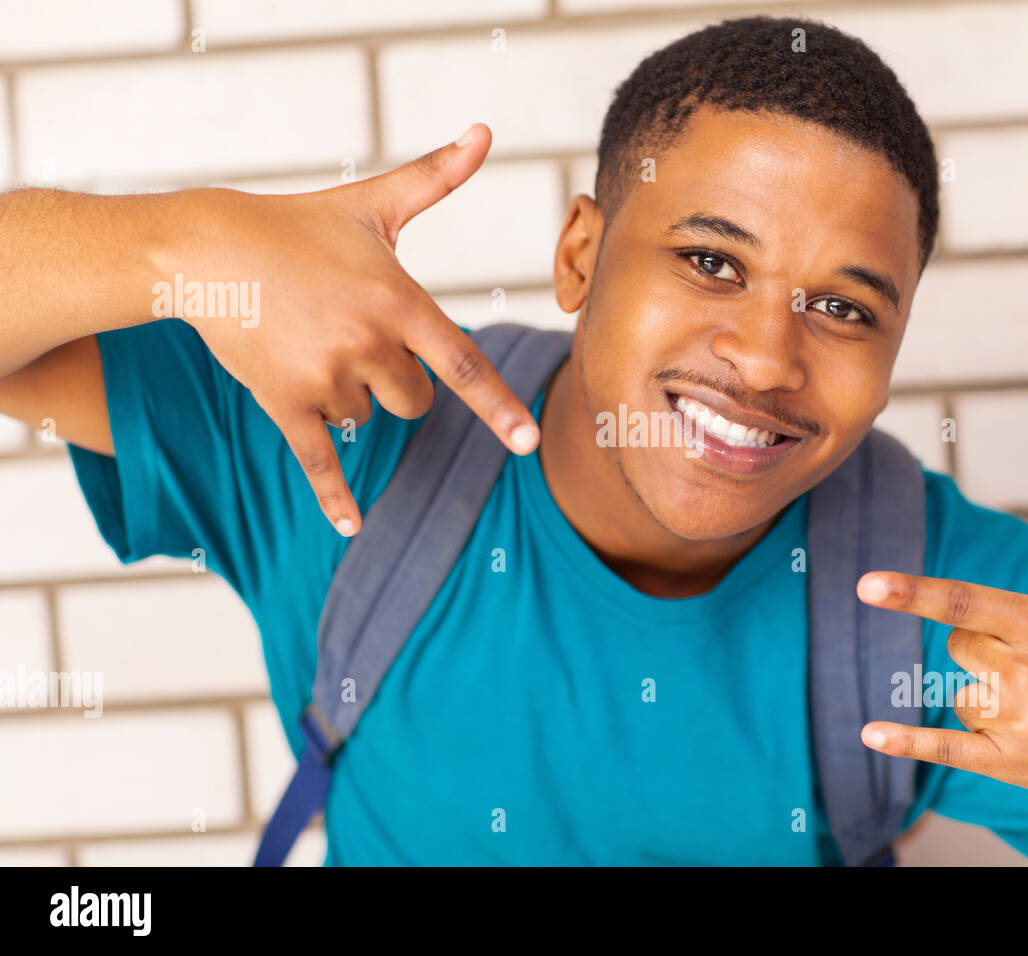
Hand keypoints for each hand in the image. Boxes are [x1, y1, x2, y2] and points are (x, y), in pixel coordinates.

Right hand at [154, 123, 538, 535]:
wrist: (204, 249)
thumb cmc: (299, 225)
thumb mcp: (372, 205)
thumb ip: (435, 178)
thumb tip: (484, 133)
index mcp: (397, 302)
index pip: (462, 363)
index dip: (498, 407)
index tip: (528, 443)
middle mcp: (366, 346)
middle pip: (415, 402)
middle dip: (399, 383)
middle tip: (356, 337)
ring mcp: (323, 379)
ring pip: (370, 418)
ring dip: (355, 397)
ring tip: (314, 345)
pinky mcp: (284, 403)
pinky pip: (319, 461)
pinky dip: (334, 495)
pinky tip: (350, 528)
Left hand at [855, 464, 1027, 817]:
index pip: (965, 602)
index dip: (913, 592)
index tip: (867, 584)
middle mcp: (1027, 673)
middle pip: (956, 644)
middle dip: (983, 647)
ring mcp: (1018, 721)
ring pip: (958, 691)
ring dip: (986, 694)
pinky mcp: (1011, 762)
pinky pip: (945, 747)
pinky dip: (907, 741)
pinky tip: (870, 734)